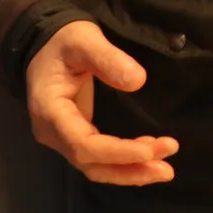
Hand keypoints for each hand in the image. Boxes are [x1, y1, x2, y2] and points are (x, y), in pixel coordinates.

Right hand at [25, 20, 174, 185]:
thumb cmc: (64, 41)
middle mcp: (53, 132)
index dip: (117, 153)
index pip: (83, 145)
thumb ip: (107, 58)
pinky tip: (150, 159)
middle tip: (167, 168)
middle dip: (129, 168)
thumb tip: (138, 81)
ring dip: (129, 172)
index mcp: (50, 111)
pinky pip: (98, 159)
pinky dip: (123, 164)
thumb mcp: (83, 40)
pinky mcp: (75, 135)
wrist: (46, 44)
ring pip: (95, 167)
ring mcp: (62, 137)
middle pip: (90, 164)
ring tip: (165, 170)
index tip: (150, 150)